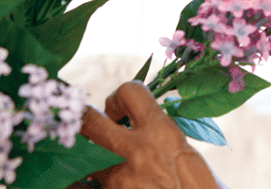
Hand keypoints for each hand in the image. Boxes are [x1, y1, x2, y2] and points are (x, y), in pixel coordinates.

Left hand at [73, 81, 218, 188]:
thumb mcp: (190, 157)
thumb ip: (165, 138)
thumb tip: (147, 126)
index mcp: (164, 134)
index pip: (129, 92)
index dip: (120, 97)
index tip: (122, 109)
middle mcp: (137, 152)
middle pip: (90, 120)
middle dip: (88, 120)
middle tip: (96, 127)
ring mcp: (118, 180)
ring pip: (81, 155)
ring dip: (87, 154)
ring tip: (97, 157)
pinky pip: (80, 186)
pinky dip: (82, 183)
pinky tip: (89, 181)